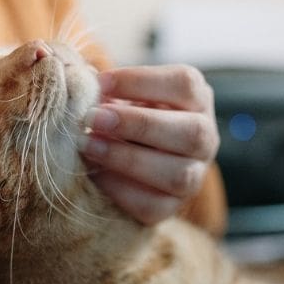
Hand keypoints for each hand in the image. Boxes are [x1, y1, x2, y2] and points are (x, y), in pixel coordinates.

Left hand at [81, 65, 218, 225]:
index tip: (100, 83)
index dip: (141, 81)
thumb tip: (77, 77)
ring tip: (89, 146)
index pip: (185, 84)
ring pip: (178, 175)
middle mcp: (205, 138)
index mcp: (197, 100)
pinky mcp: (173, 206)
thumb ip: (105, 86)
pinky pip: (154, 206)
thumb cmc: (124, 115)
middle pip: (191, 132)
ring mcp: (194, 176)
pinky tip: (95, 174)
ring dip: (128, 159)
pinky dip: (121, 190)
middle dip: (139, 124)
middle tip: (94, 118)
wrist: (126, 159)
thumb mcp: (122, 94)